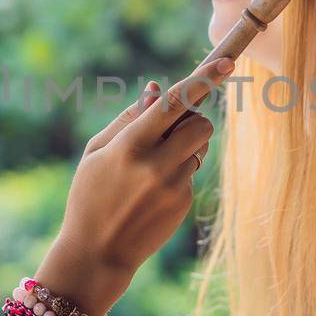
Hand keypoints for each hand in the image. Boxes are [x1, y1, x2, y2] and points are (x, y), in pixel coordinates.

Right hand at [50, 56, 231, 294]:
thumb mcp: (97, 152)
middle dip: (193, 118)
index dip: (202, 79)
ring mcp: (173, 186)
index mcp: (130, 146)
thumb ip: (130, 118)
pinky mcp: (183, 203)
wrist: (96, 253)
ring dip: (186, 144)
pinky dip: (177, 171)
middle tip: (172, 126)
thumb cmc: (89, 196)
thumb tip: (157, 89)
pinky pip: (190, 172)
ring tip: (155, 162)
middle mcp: (156, 165)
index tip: (226, 62)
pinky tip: (151, 192)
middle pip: (200, 124)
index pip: (174, 103)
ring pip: (200, 147)